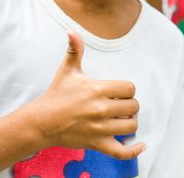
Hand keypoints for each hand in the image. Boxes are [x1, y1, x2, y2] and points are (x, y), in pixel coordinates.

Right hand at [28, 31, 144, 159]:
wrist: (42, 121)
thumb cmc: (57, 94)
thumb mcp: (67, 70)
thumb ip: (74, 49)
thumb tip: (71, 31)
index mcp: (98, 89)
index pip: (130, 88)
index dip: (127, 90)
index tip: (119, 92)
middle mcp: (101, 109)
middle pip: (134, 107)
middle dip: (130, 105)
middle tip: (120, 105)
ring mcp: (100, 128)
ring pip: (131, 126)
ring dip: (130, 122)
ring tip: (122, 119)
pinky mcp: (97, 144)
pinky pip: (122, 152)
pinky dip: (134, 150)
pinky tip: (141, 145)